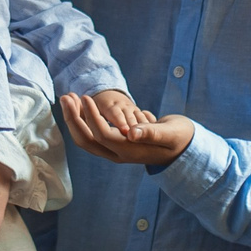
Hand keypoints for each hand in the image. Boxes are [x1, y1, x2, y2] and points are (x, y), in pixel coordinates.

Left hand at [60, 94, 196, 167]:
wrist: (184, 147)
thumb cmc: (180, 138)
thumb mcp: (170, 133)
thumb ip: (151, 132)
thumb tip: (131, 132)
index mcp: (129, 151)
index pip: (102, 134)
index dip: (91, 116)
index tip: (86, 96)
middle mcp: (118, 154)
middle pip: (86, 140)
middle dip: (73, 119)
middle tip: (66, 96)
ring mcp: (115, 150)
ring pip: (86, 138)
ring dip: (74, 119)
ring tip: (68, 98)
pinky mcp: (115, 144)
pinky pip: (92, 135)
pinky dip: (83, 120)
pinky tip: (80, 105)